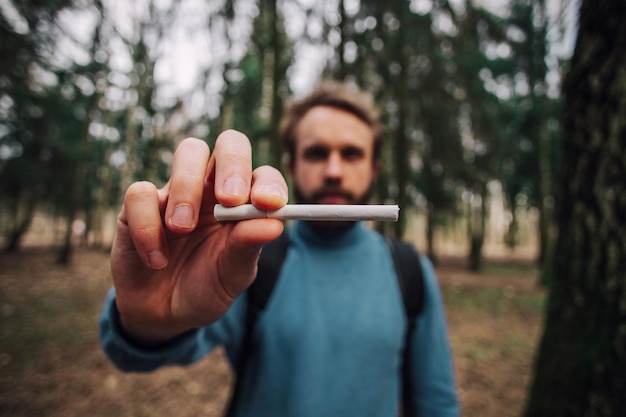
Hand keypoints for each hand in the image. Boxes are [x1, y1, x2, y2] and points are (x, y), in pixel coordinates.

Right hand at [110, 131, 287, 342]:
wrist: (163, 315)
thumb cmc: (205, 287)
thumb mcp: (232, 276)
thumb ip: (248, 248)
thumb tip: (274, 224)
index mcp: (244, 204)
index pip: (262, 175)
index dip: (268, 183)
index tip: (268, 204)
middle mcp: (213, 188)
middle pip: (230, 144)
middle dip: (233, 164)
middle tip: (229, 199)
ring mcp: (177, 192)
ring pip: (189, 151)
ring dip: (188, 188)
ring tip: (182, 230)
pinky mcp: (138, 206)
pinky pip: (141, 193)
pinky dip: (148, 227)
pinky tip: (157, 260)